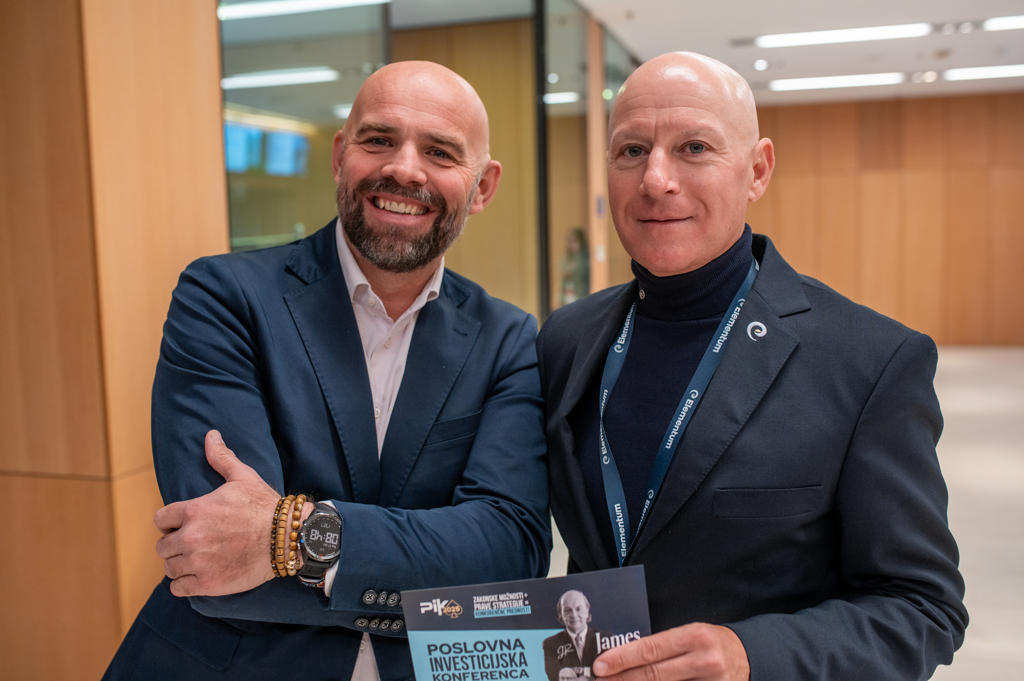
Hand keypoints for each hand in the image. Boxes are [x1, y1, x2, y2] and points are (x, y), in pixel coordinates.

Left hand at [154, 430, 279, 596]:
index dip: (170, 524)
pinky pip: (179, 588)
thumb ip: (221, 458)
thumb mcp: (243, 477)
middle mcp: (191, 537)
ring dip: (179, 565)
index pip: (161, 520)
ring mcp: (198, 561)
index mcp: (194, 510)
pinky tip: (196, 578)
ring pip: (169, 568)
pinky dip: (184, 584)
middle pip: (163, 546)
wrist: (286, 537)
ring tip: (195, 561)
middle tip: (192, 545)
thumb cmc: (264, 506)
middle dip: (175, 545)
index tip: (181, 526)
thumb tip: (211, 435)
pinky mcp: (208, 583)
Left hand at [592, 623, 748, 680]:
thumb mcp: (690, 635)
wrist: (750, 656)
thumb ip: (663, 646)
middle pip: (654, 674)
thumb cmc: (712, 643)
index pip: (651, 649)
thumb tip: (625, 658)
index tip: (600, 665)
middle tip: (601, 680)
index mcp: (695, 636)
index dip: (623, 658)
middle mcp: (705, 660)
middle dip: (623, 678)